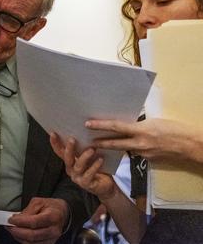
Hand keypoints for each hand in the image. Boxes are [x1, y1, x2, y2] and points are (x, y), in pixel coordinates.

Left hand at [7, 197, 68, 243]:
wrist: (62, 213)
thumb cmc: (51, 207)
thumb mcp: (39, 202)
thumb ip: (27, 211)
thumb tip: (17, 218)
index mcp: (53, 217)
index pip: (34, 222)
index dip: (20, 222)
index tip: (11, 220)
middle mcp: (54, 230)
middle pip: (32, 235)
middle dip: (17, 231)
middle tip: (9, 226)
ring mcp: (52, 239)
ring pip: (31, 243)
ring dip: (18, 237)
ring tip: (12, 229)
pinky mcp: (48, 243)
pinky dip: (23, 240)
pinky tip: (19, 234)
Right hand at [49, 132, 117, 199]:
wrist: (106, 186)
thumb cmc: (98, 169)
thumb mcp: (90, 157)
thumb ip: (84, 148)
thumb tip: (85, 132)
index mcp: (70, 162)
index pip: (59, 152)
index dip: (55, 143)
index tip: (53, 132)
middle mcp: (71, 170)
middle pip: (67, 158)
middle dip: (69, 148)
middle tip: (72, 139)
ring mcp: (77, 177)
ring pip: (78, 166)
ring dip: (84, 157)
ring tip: (92, 149)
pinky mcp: (86, 184)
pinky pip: (89, 174)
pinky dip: (95, 166)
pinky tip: (100, 159)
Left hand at [88, 118, 202, 163]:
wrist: (191, 145)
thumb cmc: (177, 129)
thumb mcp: (156, 121)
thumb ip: (141, 124)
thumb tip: (130, 124)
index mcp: (142, 130)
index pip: (117, 127)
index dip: (101, 126)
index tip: (88, 124)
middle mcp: (141, 143)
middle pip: (116, 143)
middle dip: (101, 142)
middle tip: (89, 141)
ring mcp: (144, 153)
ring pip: (127, 149)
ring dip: (118, 146)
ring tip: (107, 142)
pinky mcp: (149, 160)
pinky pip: (137, 153)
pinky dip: (133, 149)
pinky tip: (133, 146)